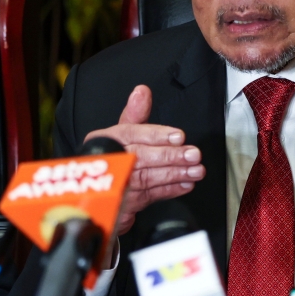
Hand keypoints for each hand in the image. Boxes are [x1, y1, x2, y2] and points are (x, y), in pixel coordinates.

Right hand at [84, 85, 204, 236]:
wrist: (99, 192)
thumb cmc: (116, 158)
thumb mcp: (122, 132)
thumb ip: (135, 114)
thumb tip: (142, 91)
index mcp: (104, 139)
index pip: (131, 134)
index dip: (156, 135)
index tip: (179, 136)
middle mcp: (108, 161)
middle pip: (141, 157)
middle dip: (170, 156)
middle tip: (192, 155)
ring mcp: (114, 185)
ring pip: (148, 177)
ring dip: (175, 174)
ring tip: (195, 170)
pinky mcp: (124, 204)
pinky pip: (150, 196)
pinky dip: (170, 190)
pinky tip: (186, 185)